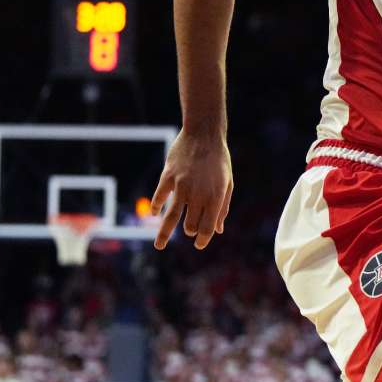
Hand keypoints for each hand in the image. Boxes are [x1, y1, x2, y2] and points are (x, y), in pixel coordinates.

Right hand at [152, 130, 232, 249]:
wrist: (204, 134)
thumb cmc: (219, 160)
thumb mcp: (227, 183)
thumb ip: (222, 207)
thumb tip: (217, 230)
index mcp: (215, 197)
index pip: (207, 227)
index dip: (203, 239)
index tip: (199, 245)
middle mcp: (198, 194)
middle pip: (190, 224)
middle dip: (190, 230)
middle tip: (190, 229)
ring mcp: (181, 186)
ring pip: (171, 217)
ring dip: (164, 234)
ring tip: (159, 246)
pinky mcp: (168, 177)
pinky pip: (159, 197)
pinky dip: (156, 207)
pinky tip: (154, 213)